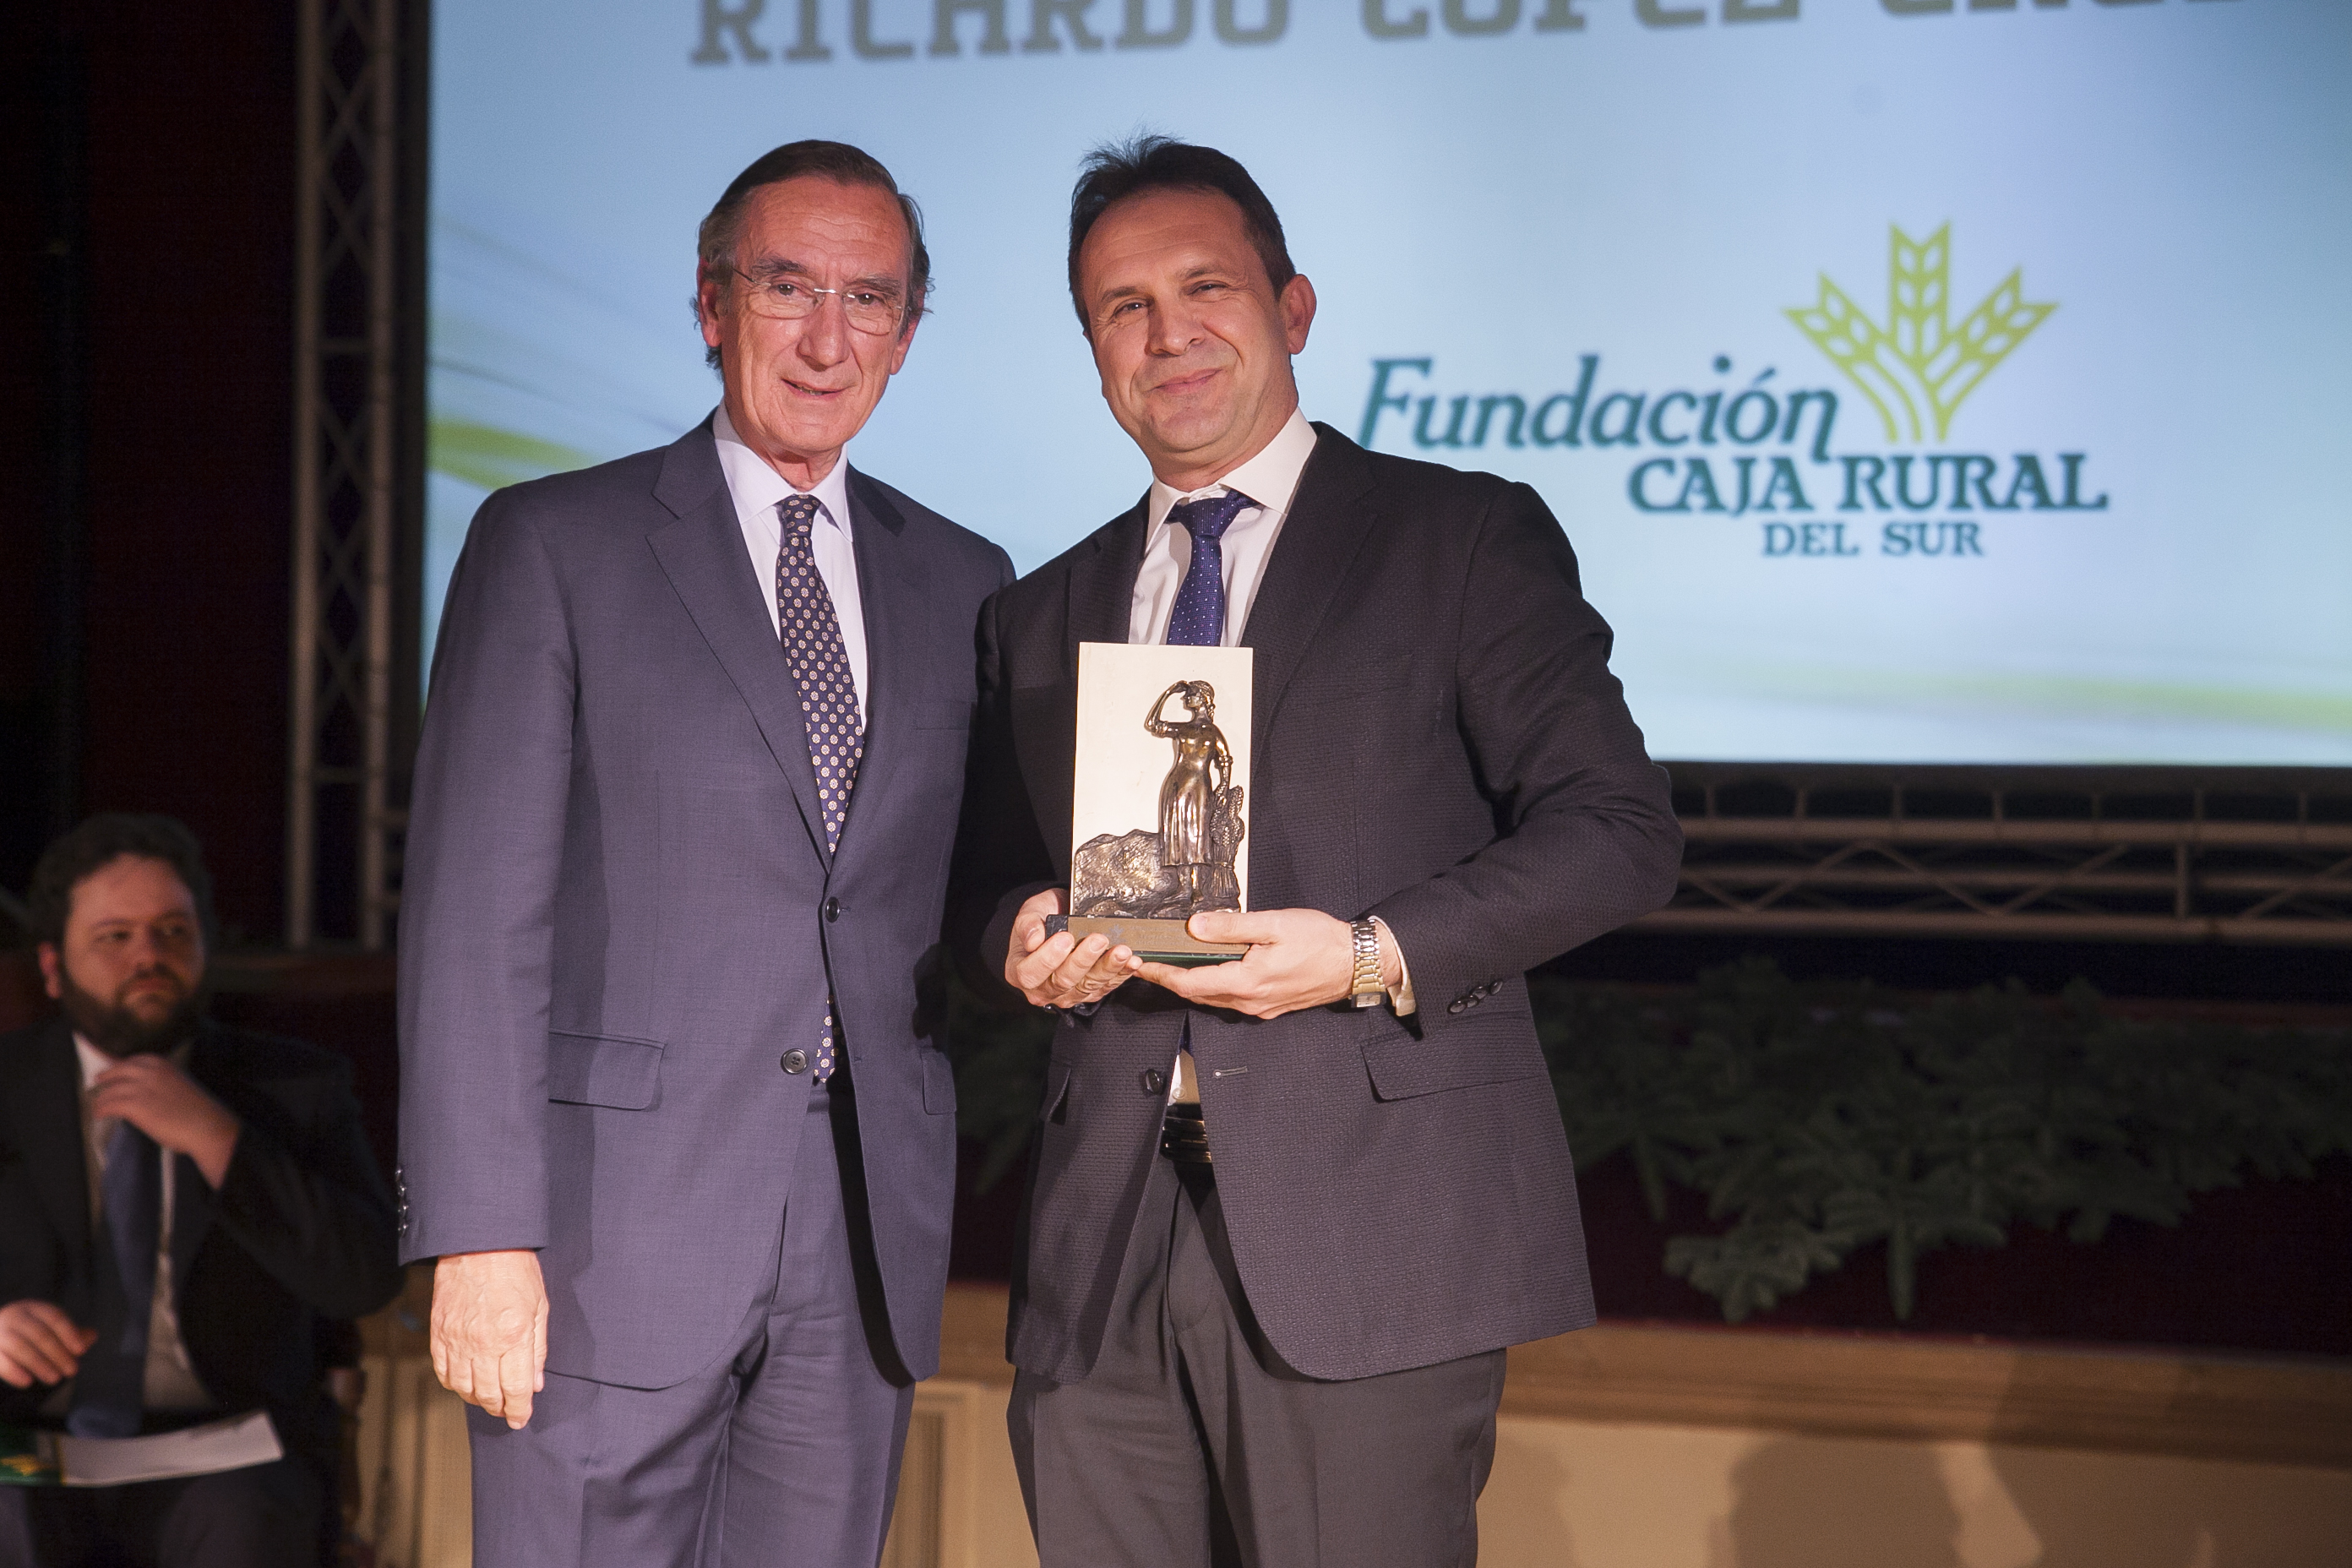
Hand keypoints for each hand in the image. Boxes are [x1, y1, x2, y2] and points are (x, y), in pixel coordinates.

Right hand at [0, 1300, 95, 1388]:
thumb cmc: (30, 1336)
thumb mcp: (51, 1332)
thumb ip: (72, 1335)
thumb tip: (92, 1336)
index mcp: (33, 1308)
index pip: (54, 1317)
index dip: (69, 1333)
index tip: (82, 1351)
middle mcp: (14, 1316)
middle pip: (39, 1333)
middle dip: (58, 1353)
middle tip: (73, 1371)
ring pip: (19, 1346)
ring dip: (39, 1363)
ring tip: (55, 1379)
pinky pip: (0, 1360)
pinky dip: (14, 1371)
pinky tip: (28, 1382)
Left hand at [89, 1055, 240, 1187]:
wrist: (205, 1125)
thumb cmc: (197, 1110)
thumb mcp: (179, 1084)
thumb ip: (160, 1081)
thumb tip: (142, 1088)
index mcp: (162, 1064)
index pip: (132, 1060)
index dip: (117, 1066)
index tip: (110, 1070)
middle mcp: (150, 1072)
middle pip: (117, 1070)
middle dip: (105, 1077)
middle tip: (96, 1081)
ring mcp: (141, 1088)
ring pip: (110, 1090)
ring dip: (101, 1099)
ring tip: (98, 1106)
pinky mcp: (135, 1106)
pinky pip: (109, 1105)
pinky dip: (101, 1110)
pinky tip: (100, 1115)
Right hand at [430, 1250, 548, 1429]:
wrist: (478, 1243)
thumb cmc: (514, 1269)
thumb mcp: (540, 1306)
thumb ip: (538, 1348)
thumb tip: (535, 1382)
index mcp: (513, 1337)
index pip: (515, 1390)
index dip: (519, 1410)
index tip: (521, 1419)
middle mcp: (482, 1344)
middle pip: (488, 1395)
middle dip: (500, 1408)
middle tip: (507, 1410)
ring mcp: (456, 1340)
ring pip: (463, 1388)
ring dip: (477, 1399)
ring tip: (489, 1398)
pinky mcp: (438, 1334)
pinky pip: (443, 1372)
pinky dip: (454, 1383)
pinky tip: (466, 1381)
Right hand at [1005, 887, 1141, 1008]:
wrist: (1059, 923)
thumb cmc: (1042, 918)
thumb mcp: (1031, 913)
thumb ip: (1028, 924)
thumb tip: (1034, 939)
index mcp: (1020, 972)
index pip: (1031, 973)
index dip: (1048, 958)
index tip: (1065, 937)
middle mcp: (1043, 989)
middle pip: (1063, 981)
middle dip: (1083, 960)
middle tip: (1098, 939)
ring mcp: (1068, 994)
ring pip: (1088, 986)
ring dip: (1108, 968)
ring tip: (1122, 950)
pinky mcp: (1090, 993)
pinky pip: (1106, 987)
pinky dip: (1121, 974)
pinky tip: (1131, 962)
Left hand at [1136, 909, 1394, 1019]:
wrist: (1357, 963)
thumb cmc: (1321, 942)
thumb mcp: (1274, 924)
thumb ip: (1231, 926)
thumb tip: (1195, 926)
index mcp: (1247, 981)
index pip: (1189, 982)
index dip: (1160, 973)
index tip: (1139, 964)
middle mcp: (1249, 1001)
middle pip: (1197, 994)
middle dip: (1169, 979)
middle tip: (1147, 962)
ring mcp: (1261, 1007)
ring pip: (1214, 998)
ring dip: (1190, 983)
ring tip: (1172, 964)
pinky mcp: (1271, 1006)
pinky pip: (1232, 999)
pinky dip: (1213, 985)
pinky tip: (1212, 970)